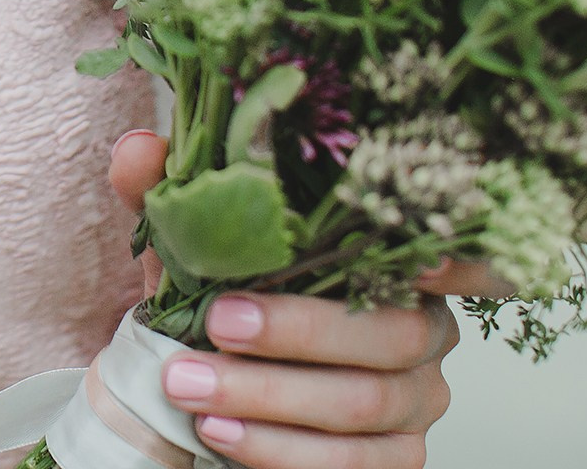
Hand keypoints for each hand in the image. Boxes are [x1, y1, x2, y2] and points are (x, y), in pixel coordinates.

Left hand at [109, 131, 486, 468]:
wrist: (200, 389)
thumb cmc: (218, 307)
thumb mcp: (189, 249)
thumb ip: (168, 195)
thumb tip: (139, 149)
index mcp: (393, 264)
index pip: (442, 254)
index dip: (447, 260)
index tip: (398, 257)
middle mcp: (423, 334)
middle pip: (389, 335)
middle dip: (296, 331)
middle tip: (216, 326)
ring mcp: (415, 405)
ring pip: (363, 406)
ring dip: (268, 398)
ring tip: (189, 385)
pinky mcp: (395, 463)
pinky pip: (349, 465)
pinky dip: (277, 451)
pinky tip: (221, 432)